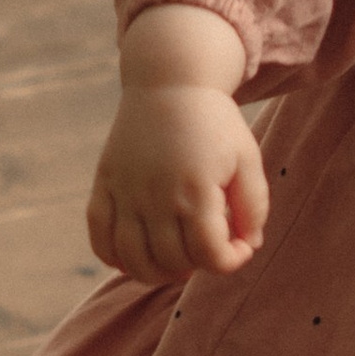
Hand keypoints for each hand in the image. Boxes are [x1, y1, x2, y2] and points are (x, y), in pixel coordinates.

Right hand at [88, 83, 267, 283]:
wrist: (169, 83)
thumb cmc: (215, 123)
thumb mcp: (247, 158)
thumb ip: (254, 206)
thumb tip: (248, 245)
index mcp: (196, 190)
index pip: (210, 255)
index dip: (231, 261)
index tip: (239, 247)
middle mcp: (156, 196)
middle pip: (172, 262)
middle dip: (197, 265)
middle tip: (207, 246)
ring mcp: (126, 192)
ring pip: (134, 260)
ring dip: (158, 272)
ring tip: (176, 261)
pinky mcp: (105, 185)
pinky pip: (100, 239)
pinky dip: (115, 258)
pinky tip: (137, 256)